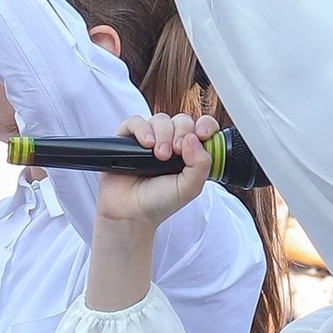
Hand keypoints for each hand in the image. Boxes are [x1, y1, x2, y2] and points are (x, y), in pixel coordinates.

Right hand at [90, 113, 214, 242]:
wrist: (132, 213)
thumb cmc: (159, 202)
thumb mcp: (190, 188)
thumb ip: (201, 164)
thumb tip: (193, 138)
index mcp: (189, 152)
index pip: (202, 126)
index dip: (205, 125)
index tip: (203, 135)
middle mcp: (170, 142)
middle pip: (182, 120)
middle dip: (182, 133)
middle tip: (176, 153)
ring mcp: (150, 139)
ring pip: (161, 119)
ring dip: (163, 134)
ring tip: (159, 156)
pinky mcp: (127, 139)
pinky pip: (136, 121)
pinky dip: (142, 129)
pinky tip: (146, 144)